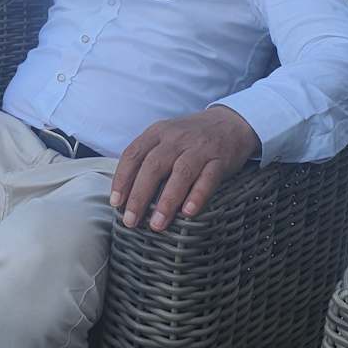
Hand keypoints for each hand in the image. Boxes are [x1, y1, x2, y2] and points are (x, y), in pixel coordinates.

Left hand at [109, 106, 260, 231]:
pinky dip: (197, 195)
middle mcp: (176, 138)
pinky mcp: (220, 159)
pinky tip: (188, 212)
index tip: (116, 202)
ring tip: (157, 224)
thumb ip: (148, 157)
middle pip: (154, 166)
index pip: (134, 154)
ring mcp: (199, 147)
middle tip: (131, 220)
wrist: (231, 123)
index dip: (122, 179)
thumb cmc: (191, 137)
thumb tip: (126, 192)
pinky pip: (208, 178)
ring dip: (167, 201)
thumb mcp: (166, 137)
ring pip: (180, 173)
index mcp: (158, 132)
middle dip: (139, 195)